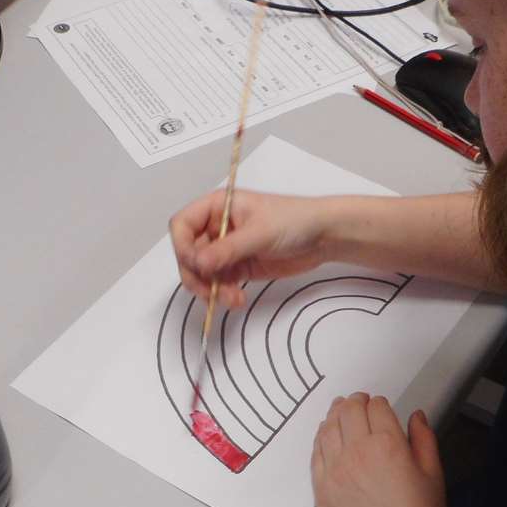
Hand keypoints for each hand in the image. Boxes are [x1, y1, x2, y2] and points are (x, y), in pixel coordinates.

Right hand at [169, 189, 333, 307]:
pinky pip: (219, 284)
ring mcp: (226, 249)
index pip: (182, 225)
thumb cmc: (295, 220)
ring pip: (202, 273)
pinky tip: (237, 299)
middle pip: (188, 253)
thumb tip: (199, 263)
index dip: (182, 246)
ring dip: (211, 289)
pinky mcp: (238, 267)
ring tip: (232, 298)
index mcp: (218, 207)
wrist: (323, 237)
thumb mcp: (259, 232)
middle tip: (210, 290)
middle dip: (197, 275)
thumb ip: (228, 248)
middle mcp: (217, 227)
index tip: (196, 264)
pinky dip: (222, 294)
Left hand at [311, 393, 446, 506]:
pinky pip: (315, 455)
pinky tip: (324, 436)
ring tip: (338, 411)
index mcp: (388, 445)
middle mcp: (357, 452)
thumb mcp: (433, 475)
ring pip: (327, 429)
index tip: (379, 406)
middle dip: (354, 402)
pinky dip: (319, 440)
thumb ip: (424, 439)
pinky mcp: (321, 490)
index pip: (376, 407)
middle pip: (348, 412)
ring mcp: (335, 471)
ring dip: (333, 415)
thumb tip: (416, 417)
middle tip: (357, 402)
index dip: (378, 403)